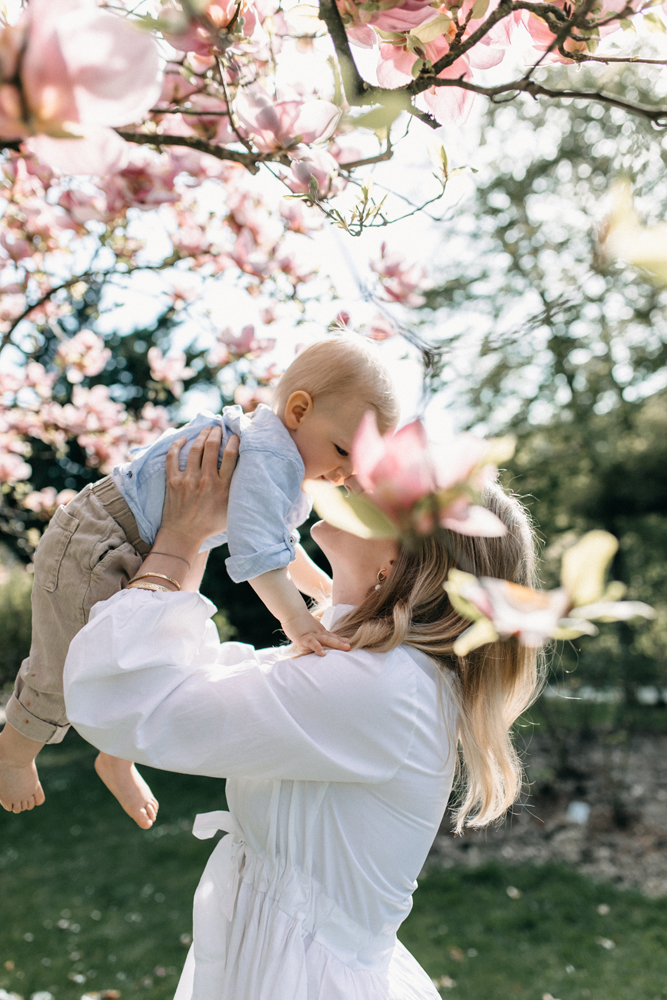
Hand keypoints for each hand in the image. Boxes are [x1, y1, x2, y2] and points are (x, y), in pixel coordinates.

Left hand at [159, 427, 238, 551]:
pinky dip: (177, 445)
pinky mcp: (173, 481)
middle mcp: (206, 480)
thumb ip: (237, 492)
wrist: (184, 535)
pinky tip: (183, 439)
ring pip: (195, 449)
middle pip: (212, 447)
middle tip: (218, 428)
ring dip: (201, 435)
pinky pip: (172, 457)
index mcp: (222, 487)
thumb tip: (248, 478)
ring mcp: (188, 480)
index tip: (235, 436)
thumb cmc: (210, 525)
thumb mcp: (231, 510)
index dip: (234, 441)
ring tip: (206, 429)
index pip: (230, 455)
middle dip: (216, 433)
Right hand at [281, 608, 350, 656]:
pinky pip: (312, 643)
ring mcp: (312, 635)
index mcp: (320, 632)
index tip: (351, 643)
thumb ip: (316, 634)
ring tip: (346, 648)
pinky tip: (322, 653)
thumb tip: (322, 641)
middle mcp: (319, 633)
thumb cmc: (299, 621)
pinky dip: (318, 648)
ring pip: (326, 640)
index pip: (333, 637)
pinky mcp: (304, 638)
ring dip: (337, 644)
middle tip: (352, 646)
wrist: (291, 611)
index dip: (342, 640)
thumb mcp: (310, 628)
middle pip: (333, 638)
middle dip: (342, 643)